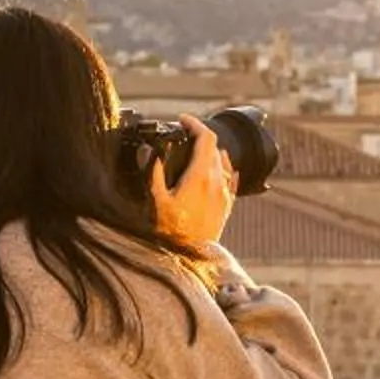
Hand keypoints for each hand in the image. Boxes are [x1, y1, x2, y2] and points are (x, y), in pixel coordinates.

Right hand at [149, 115, 238, 250]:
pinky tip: (218, 169)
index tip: (183, 120)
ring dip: (211, 152)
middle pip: (215, 148)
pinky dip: (224, 168)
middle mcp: (217, 183)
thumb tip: (149, 151)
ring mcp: (224, 195)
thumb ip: (153, 174)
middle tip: (184, 135)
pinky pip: (230, 179)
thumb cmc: (171, 233)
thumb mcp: (156, 202)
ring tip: (196, 151)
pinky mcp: (227, 206)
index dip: (195, 124)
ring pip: (224, 162)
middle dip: (200, 137)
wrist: (191, 259)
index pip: (206, 138)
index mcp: (200, 177)